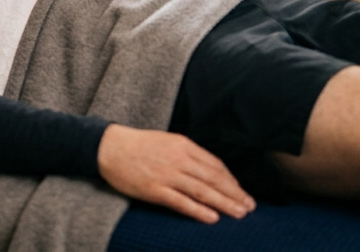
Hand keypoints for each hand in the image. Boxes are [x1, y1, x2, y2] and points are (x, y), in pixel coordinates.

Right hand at [97, 125, 254, 223]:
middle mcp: (178, 159)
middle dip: (234, 194)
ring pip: (202, 191)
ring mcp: (167, 175)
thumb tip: (210, 170)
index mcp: (183, 145)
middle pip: (214, 178)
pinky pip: (181, 202)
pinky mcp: (155, 189)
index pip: (215, 164)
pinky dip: (198, 210)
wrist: (109, 147)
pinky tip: (212, 218)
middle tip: (249, 206)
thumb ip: (188, 153)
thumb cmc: (138, 144)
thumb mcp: (167, 141)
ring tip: (239, 214)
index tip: (241, 191)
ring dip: (224, 204)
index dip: (231, 180)